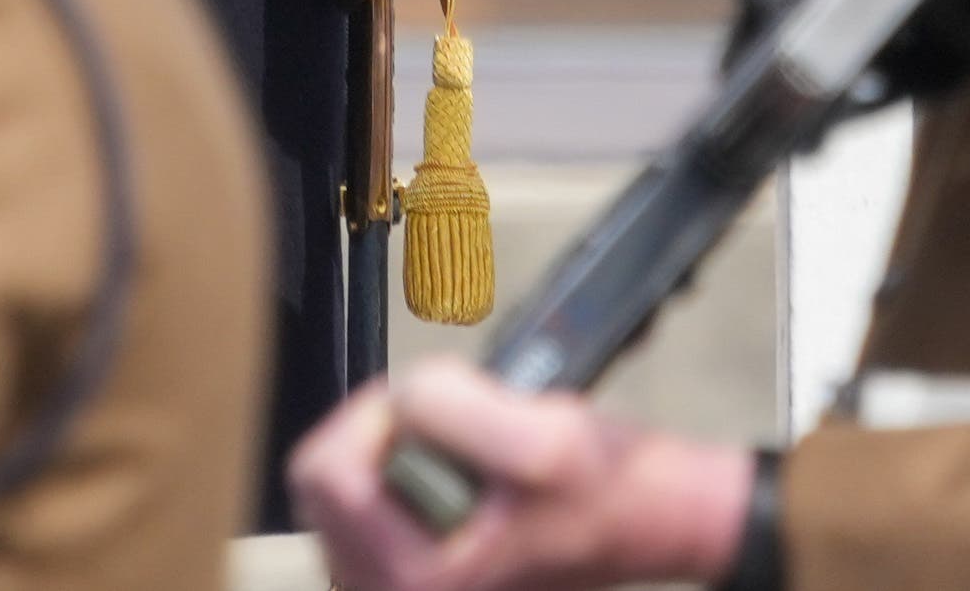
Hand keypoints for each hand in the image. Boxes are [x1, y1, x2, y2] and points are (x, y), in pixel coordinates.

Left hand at [290, 365, 753, 590]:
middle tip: (447, 428)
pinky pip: (360, 509)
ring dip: (388, 453)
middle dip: (378, 435)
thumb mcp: (543, 435)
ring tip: (458, 453)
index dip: (376, 417)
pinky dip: (396, 476)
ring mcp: (397, 589)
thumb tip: (398, 398)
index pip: (326, 472)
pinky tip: (450, 474)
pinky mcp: (409, 576)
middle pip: (320, 483)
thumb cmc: (605, 490)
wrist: (648, 519)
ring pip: (338, 493)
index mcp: (418, 578)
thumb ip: (451, 406)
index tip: (433, 408)